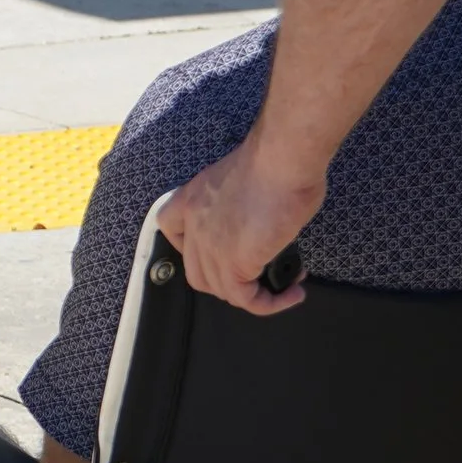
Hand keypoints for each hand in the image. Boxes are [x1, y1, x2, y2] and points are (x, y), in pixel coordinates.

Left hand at [159, 134, 320, 313]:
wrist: (282, 158)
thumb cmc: (277, 160)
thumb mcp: (243, 180)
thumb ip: (240, 206)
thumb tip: (261, 225)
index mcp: (193, 197)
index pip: (170, 228)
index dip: (191, 248)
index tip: (219, 252)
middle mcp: (194, 223)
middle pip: (197, 271)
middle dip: (229, 281)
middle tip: (259, 275)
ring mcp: (211, 245)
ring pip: (222, 290)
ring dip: (254, 296)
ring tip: (285, 286)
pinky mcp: (235, 262)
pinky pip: (246, 299)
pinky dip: (269, 304)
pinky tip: (291, 294)